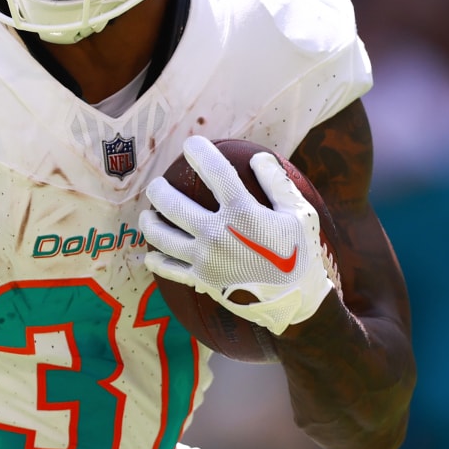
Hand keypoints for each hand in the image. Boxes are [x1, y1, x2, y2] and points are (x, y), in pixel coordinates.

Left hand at [140, 136, 337, 334]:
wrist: (296, 303)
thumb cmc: (301, 255)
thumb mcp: (299, 214)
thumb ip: (277, 183)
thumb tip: (257, 157)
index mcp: (242, 212)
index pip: (214, 171)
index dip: (199, 152)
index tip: (191, 144)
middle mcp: (217, 234)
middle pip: (172, 204)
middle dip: (159, 190)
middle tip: (157, 185)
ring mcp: (205, 259)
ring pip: (161, 236)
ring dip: (149, 222)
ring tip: (148, 215)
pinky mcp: (201, 281)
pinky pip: (169, 269)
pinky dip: (156, 261)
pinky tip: (151, 254)